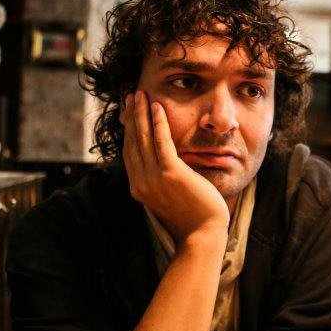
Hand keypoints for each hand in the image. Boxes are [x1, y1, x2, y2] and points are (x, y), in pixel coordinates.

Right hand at [121, 91, 229, 242]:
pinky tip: (158, 107)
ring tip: (141, 95)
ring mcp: (153, 178)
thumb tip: (165, 164)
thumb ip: (162, 180)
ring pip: (143, 138)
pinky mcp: (170, 174)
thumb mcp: (169, 196)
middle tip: (131, 96)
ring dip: (141, 113)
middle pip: (133, 142)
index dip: (129, 130)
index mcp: (139, 188)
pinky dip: (158, 123)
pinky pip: (161, 142)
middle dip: (132, 116)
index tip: (129, 112)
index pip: (130, 152)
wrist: (202, 235)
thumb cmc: (192, 217)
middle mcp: (141, 182)